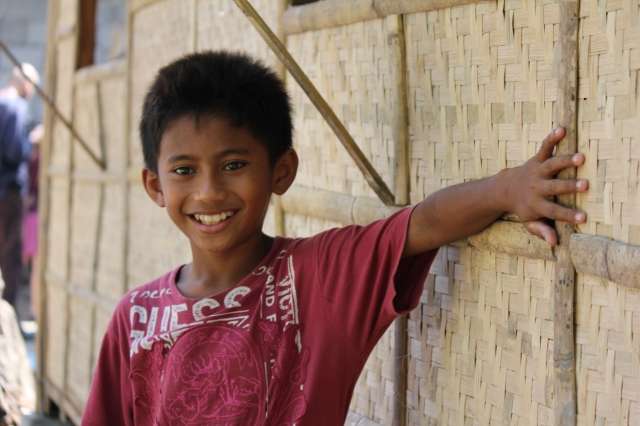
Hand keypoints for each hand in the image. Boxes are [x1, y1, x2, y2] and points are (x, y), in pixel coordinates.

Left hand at [503, 127, 587, 245]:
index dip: (568, 215)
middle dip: (568, 187)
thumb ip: (541, 230)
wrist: (504, 189)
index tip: (583, 218)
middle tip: (585, 185)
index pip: (553, 212)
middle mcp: (536, 188)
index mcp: (536, 205)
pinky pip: (544, 148)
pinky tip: (561, 129)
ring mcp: (536, 172)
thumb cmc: (524, 207)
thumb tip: (554, 242)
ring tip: (581, 157)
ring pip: (551, 166)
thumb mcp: (529, 222)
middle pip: (553, 188)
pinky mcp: (536, 159)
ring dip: (565, 161)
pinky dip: (552, 139)